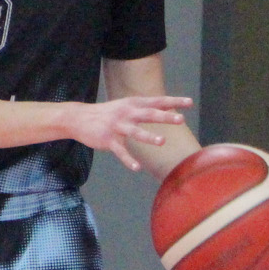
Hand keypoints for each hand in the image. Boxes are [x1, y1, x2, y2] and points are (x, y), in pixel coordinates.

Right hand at [71, 95, 190, 171]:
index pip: (156, 101)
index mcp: (133, 104)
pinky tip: (137, 168)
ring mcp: (116, 127)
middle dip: (165, 117)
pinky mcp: (107, 140)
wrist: (79, 118)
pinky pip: (120, 152)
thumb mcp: (126, 105)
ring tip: (162, 142)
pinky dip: (128, 160)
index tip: (189, 103)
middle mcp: (126, 113)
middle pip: (148, 114)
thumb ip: (145, 108)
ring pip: (135, 132)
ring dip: (148, 137)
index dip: (173, 101)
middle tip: (180, 120)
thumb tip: (168, 108)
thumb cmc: (108, 113)